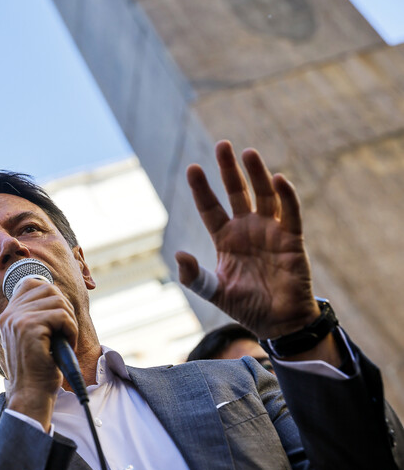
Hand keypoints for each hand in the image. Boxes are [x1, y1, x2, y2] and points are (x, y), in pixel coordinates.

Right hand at [0, 277, 77, 429]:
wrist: (32, 394)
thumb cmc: (38, 369)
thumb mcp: (32, 337)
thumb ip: (36, 315)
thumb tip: (55, 294)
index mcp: (8, 316)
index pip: (31, 283)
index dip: (52, 296)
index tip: (58, 317)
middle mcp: (9, 315)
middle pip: (48, 289)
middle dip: (65, 308)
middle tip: (66, 331)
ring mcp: (17, 320)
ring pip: (58, 302)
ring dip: (69, 321)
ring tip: (66, 340)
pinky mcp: (29, 328)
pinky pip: (62, 316)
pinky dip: (71, 330)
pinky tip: (67, 344)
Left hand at [175, 140, 320, 338]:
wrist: (278, 324)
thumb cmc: (246, 306)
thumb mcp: (214, 291)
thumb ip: (195, 276)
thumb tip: (178, 254)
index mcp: (225, 238)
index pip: (210, 207)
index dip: (202, 188)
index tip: (192, 168)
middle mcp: (247, 229)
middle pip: (236, 192)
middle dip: (229, 169)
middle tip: (222, 145)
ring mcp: (270, 232)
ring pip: (263, 196)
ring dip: (257, 174)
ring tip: (248, 152)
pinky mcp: (291, 240)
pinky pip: (290, 213)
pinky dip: (286, 196)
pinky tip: (278, 179)